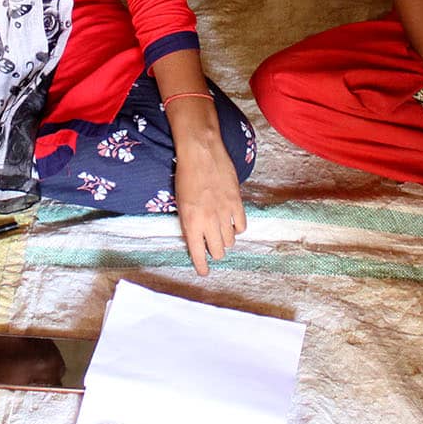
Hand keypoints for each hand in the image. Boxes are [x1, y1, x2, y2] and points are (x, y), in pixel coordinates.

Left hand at [172, 136, 245, 275]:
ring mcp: (225, 213)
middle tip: (212, 246)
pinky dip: (237, 228)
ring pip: (230, 241)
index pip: (198, 253)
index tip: (203, 271)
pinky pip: (241, 226)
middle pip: (218, 251)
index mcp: (191, 222)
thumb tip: (196, 238)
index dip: (202, 266)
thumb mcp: (180, 203)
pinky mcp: (237, 203)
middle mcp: (209, 221)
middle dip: (214, 252)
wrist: (201, 152)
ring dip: (225, 240)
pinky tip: (232, 224)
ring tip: (221, 233)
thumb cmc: (185, 175)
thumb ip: (188, 223)